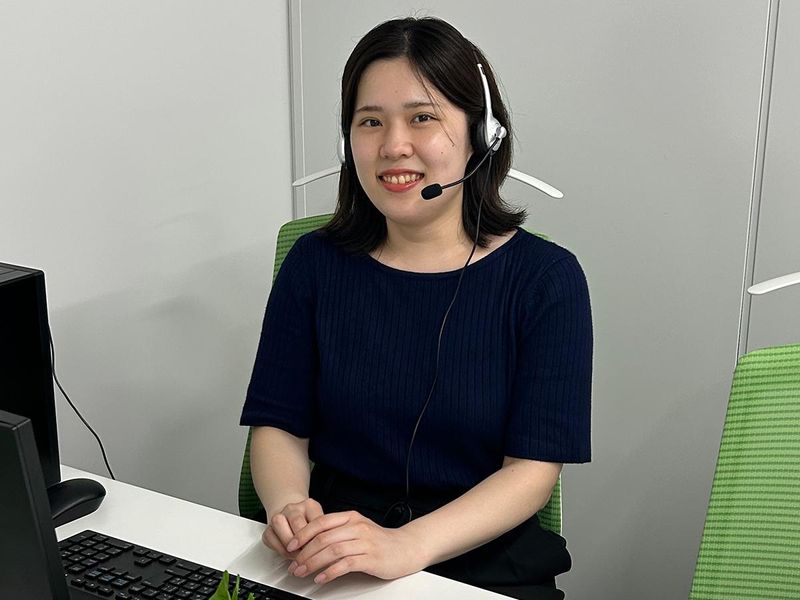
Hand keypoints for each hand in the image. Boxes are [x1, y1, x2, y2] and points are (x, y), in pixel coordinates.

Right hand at [262, 498, 323, 559]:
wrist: (291, 517)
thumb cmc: (309, 525)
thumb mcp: (322, 526)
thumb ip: (326, 538)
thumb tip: (335, 557)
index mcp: (310, 505)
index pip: (317, 521)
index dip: (319, 539)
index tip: (323, 552)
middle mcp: (293, 508)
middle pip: (297, 523)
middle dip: (303, 543)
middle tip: (310, 556)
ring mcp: (279, 516)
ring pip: (280, 525)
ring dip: (290, 545)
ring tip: (298, 556)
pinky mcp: (267, 528)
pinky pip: (270, 538)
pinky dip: (280, 549)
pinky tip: (289, 555)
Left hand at [286, 510, 424, 583]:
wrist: (407, 548)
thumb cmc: (381, 541)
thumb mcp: (358, 529)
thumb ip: (338, 531)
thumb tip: (311, 542)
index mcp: (351, 517)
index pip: (321, 522)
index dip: (303, 534)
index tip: (291, 546)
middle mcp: (357, 527)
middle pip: (323, 538)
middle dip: (304, 553)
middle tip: (294, 564)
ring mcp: (365, 542)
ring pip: (332, 550)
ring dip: (313, 563)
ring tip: (303, 572)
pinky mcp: (371, 558)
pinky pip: (346, 564)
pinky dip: (330, 572)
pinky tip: (321, 578)